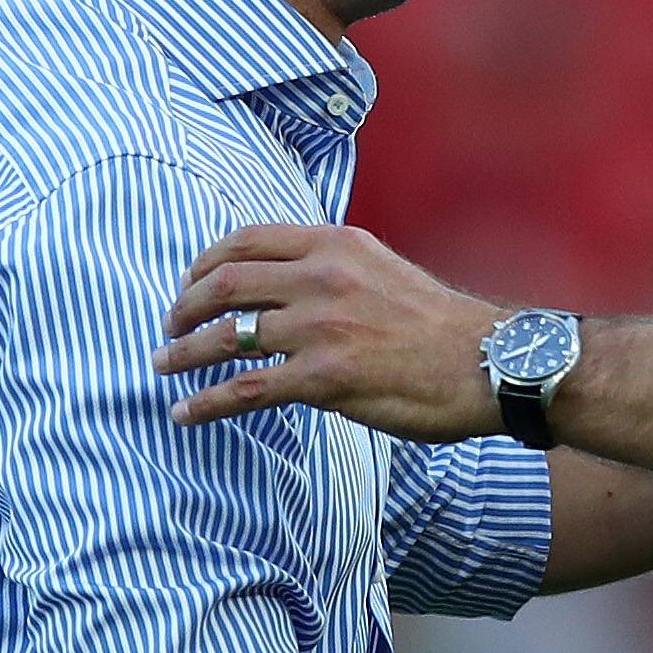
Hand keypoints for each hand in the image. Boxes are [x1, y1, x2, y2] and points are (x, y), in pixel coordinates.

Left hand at [155, 224, 503, 441]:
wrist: (488, 364)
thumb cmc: (441, 326)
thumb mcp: (383, 269)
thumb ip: (335, 269)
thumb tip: (290, 286)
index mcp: (336, 244)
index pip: (248, 239)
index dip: (205, 261)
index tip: (190, 283)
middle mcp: (322, 278)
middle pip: (225, 283)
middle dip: (184, 306)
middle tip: (169, 326)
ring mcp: (321, 328)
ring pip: (227, 336)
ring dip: (184, 353)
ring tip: (164, 367)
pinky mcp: (325, 378)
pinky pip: (246, 389)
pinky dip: (206, 401)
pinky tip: (185, 413)